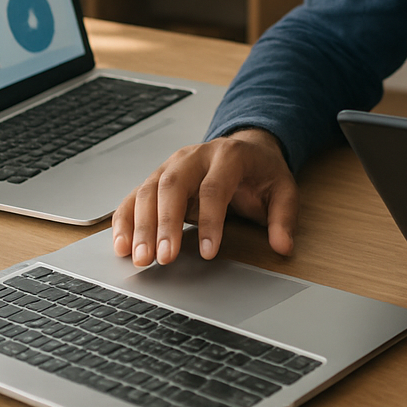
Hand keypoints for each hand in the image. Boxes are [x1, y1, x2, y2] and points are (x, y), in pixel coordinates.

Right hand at [112, 128, 296, 267]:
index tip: (208, 252)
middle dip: (165, 224)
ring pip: (148, 190)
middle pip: (173, 186)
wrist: (247, 147)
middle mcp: (195, 156)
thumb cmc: (261, 171)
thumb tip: (283, 246)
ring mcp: (172, 164)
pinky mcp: (157, 177)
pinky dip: (125, 220)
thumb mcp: (283, 189)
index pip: (214, 188)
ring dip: (141, 225)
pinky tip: (123, 244)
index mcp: (228, 155)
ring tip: (139, 258)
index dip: (210, 221)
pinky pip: (135, 196)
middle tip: (162, 258)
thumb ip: (283, 217)